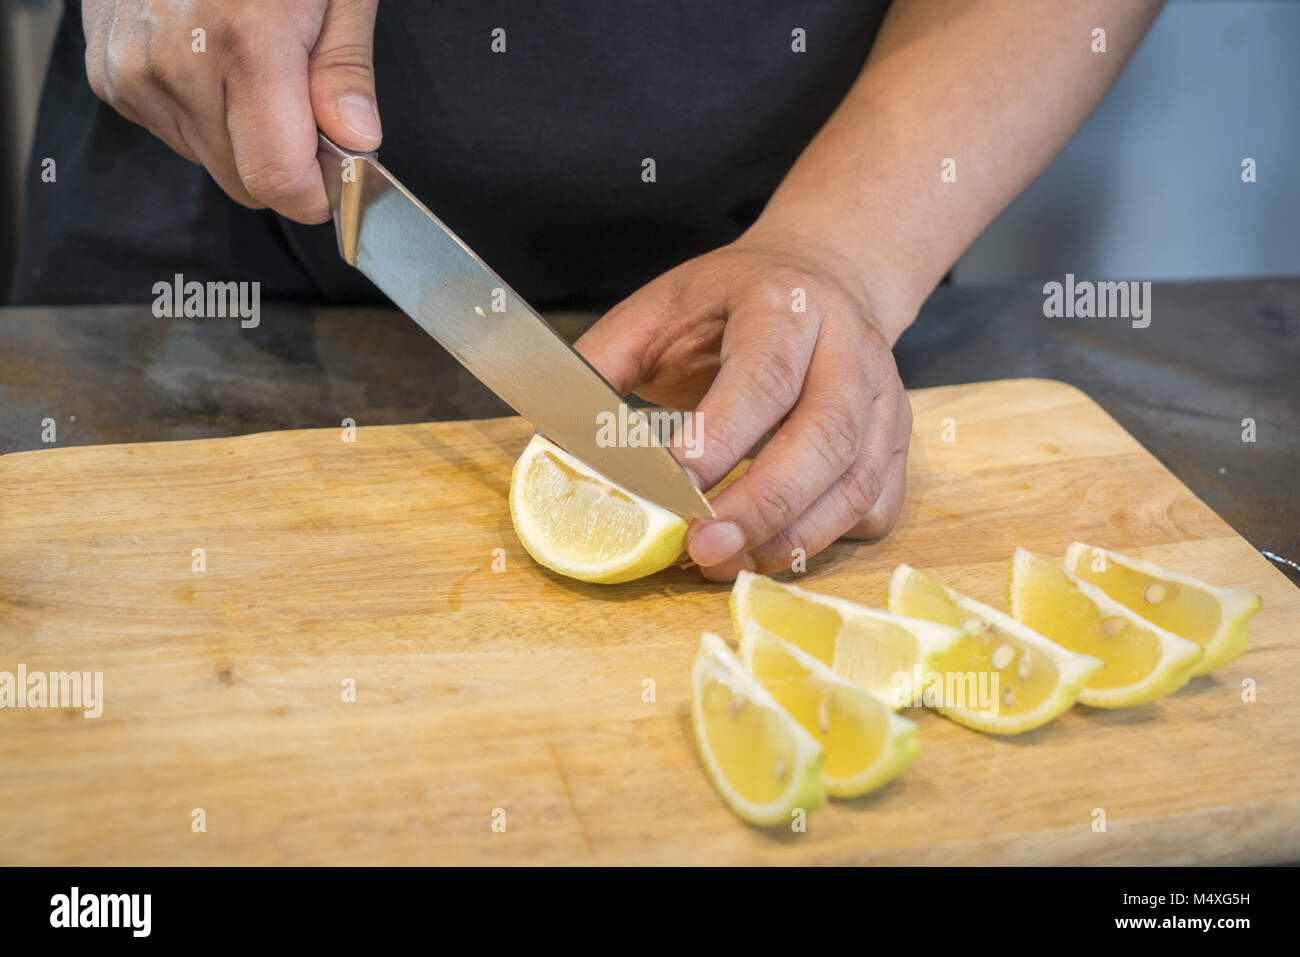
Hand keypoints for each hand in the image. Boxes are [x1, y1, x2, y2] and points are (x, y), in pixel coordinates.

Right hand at [82, 0, 380, 222]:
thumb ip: (344, 70)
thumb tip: (356, 142)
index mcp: (246, 43)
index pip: (277, 181)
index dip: (318, 192)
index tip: (339, 171)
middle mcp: (178, 65)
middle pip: (245, 183)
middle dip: (285, 161)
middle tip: (303, 101)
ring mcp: (134, 73)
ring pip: (210, 161)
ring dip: (243, 135)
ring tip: (251, 62)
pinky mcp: (110, 77)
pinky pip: (174, 133)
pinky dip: (204, 113)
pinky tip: (212, 59)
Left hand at [575, 228, 912, 580]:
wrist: (824, 276)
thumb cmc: (731, 302)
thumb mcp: (660, 308)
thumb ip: (603, 364)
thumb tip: (551, 440)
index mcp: (783, 305)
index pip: (761, 378)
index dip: (718, 439)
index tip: (669, 488)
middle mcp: (848, 348)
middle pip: (823, 438)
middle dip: (761, 506)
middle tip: (701, 550)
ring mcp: (883, 398)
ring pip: (856, 483)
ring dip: (793, 538)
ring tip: (729, 566)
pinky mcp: (896, 441)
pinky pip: (877, 507)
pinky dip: (831, 540)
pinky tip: (779, 547)